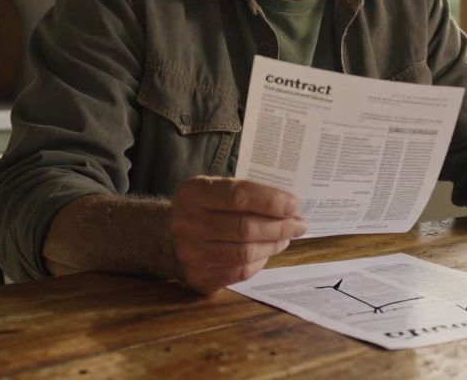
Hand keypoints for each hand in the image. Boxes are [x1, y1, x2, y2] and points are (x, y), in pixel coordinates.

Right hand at [169, 176, 306, 293]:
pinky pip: (240, 272)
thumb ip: (247, 194)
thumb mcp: (217, 189)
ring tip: (286, 237)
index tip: (294, 205)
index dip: (270, 201)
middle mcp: (186, 224)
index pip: (238, 196)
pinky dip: (260, 261)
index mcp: (193, 194)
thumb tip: (289, 207)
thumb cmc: (204, 208)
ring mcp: (190, 254)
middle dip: (279, 227)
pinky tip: (267, 251)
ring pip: (245, 253)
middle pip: (244, 228)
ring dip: (273, 245)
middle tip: (299, 224)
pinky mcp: (198, 277)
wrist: (167, 235)